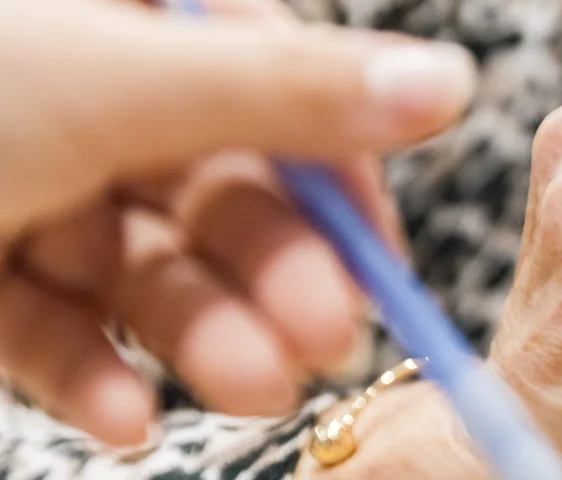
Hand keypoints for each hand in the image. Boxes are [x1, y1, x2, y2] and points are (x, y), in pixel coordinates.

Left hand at [0, 0, 472, 445]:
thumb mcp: (111, 82)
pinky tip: (129, 415)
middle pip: (218, 192)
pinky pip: (51, 324)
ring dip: (202, 337)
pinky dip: (93, 375)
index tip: (382, 259)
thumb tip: (439, 83)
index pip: (277, 82)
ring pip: (144, 268)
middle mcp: (86, 88)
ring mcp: (24, 178)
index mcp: (134, 11)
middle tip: (324, 343)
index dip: (338, 180)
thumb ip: (282, 93)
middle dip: (275, 278)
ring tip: (248, 389)